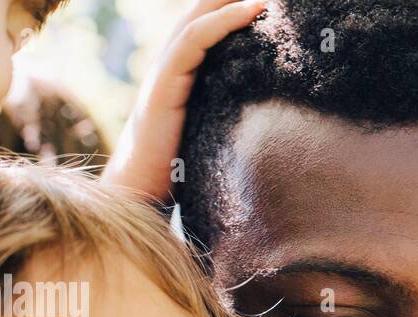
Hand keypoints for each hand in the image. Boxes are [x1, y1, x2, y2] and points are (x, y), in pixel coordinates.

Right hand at [104, 0, 267, 198]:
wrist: (140, 196)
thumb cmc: (179, 177)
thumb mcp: (214, 139)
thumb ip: (232, 121)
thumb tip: (277, 126)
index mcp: (182, 76)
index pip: (209, 27)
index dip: (234, 8)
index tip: (270, 2)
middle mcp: (171, 66)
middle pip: (202, 12)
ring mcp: (164, 72)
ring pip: (198, 18)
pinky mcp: (164, 84)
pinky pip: (194, 40)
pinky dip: (223, 21)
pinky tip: (251, 9)